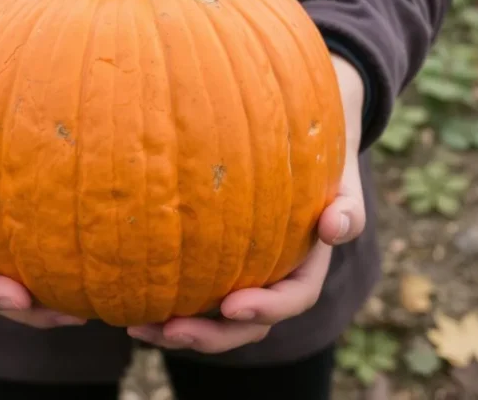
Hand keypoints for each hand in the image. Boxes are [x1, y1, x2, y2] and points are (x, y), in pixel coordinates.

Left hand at [127, 55, 366, 352]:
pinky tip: (131, 301)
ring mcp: (241, 275)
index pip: (292, 297)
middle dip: (211, 335)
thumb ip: (347, 205)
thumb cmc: (319, 160)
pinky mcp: (212, 265)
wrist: (295, 142)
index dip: (266, 308)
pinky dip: (165, 303)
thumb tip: (335, 228)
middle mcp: (273, 278)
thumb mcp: (340, 178)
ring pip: (215, 318)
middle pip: (247, 325)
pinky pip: (192, 292)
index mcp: (306, 265)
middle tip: (171, 330)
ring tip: (139, 328)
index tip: (231, 305)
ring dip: (179, 331)